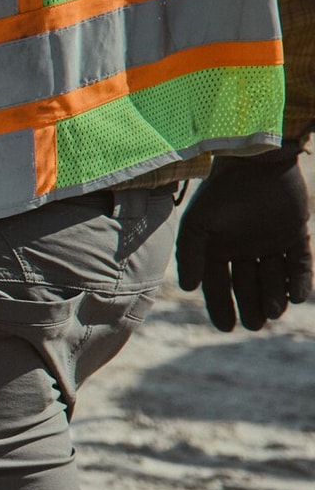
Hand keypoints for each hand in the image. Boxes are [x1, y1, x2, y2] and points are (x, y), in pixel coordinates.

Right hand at [175, 143, 313, 330]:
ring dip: (275, 297)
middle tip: (255, 324)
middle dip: (252, 307)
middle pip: (249, 287)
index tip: (227, 328)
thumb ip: (190, 256)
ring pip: (274, 278)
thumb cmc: (220, 193)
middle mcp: (245, 250)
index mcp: (219, 250)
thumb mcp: (196, 226)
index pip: (219, 286)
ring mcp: (271, 242)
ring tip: (274, 312)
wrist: (255, 161)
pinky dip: (300, 280)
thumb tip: (190, 289)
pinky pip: (300, 261)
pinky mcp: (295, 233)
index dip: (222, 308)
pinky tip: (298, 296)